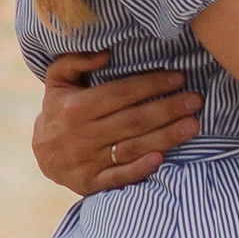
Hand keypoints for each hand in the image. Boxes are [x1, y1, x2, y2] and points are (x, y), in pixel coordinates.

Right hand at [32, 51, 201, 193]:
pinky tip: (162, 159)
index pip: (121, 93)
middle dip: (168, 109)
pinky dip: (140, 170)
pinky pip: (119, 177)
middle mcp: (82, 135)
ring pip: (133, 147)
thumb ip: (76, 61)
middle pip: (133, 120)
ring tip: (193, 125)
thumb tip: (106, 53)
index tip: (179, 77)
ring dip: (166, 137)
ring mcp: (87, 161)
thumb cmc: (59, 110)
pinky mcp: (91, 183)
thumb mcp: (58, 81)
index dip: (152, 84)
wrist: (42, 154)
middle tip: (196, 100)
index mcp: (76, 107)